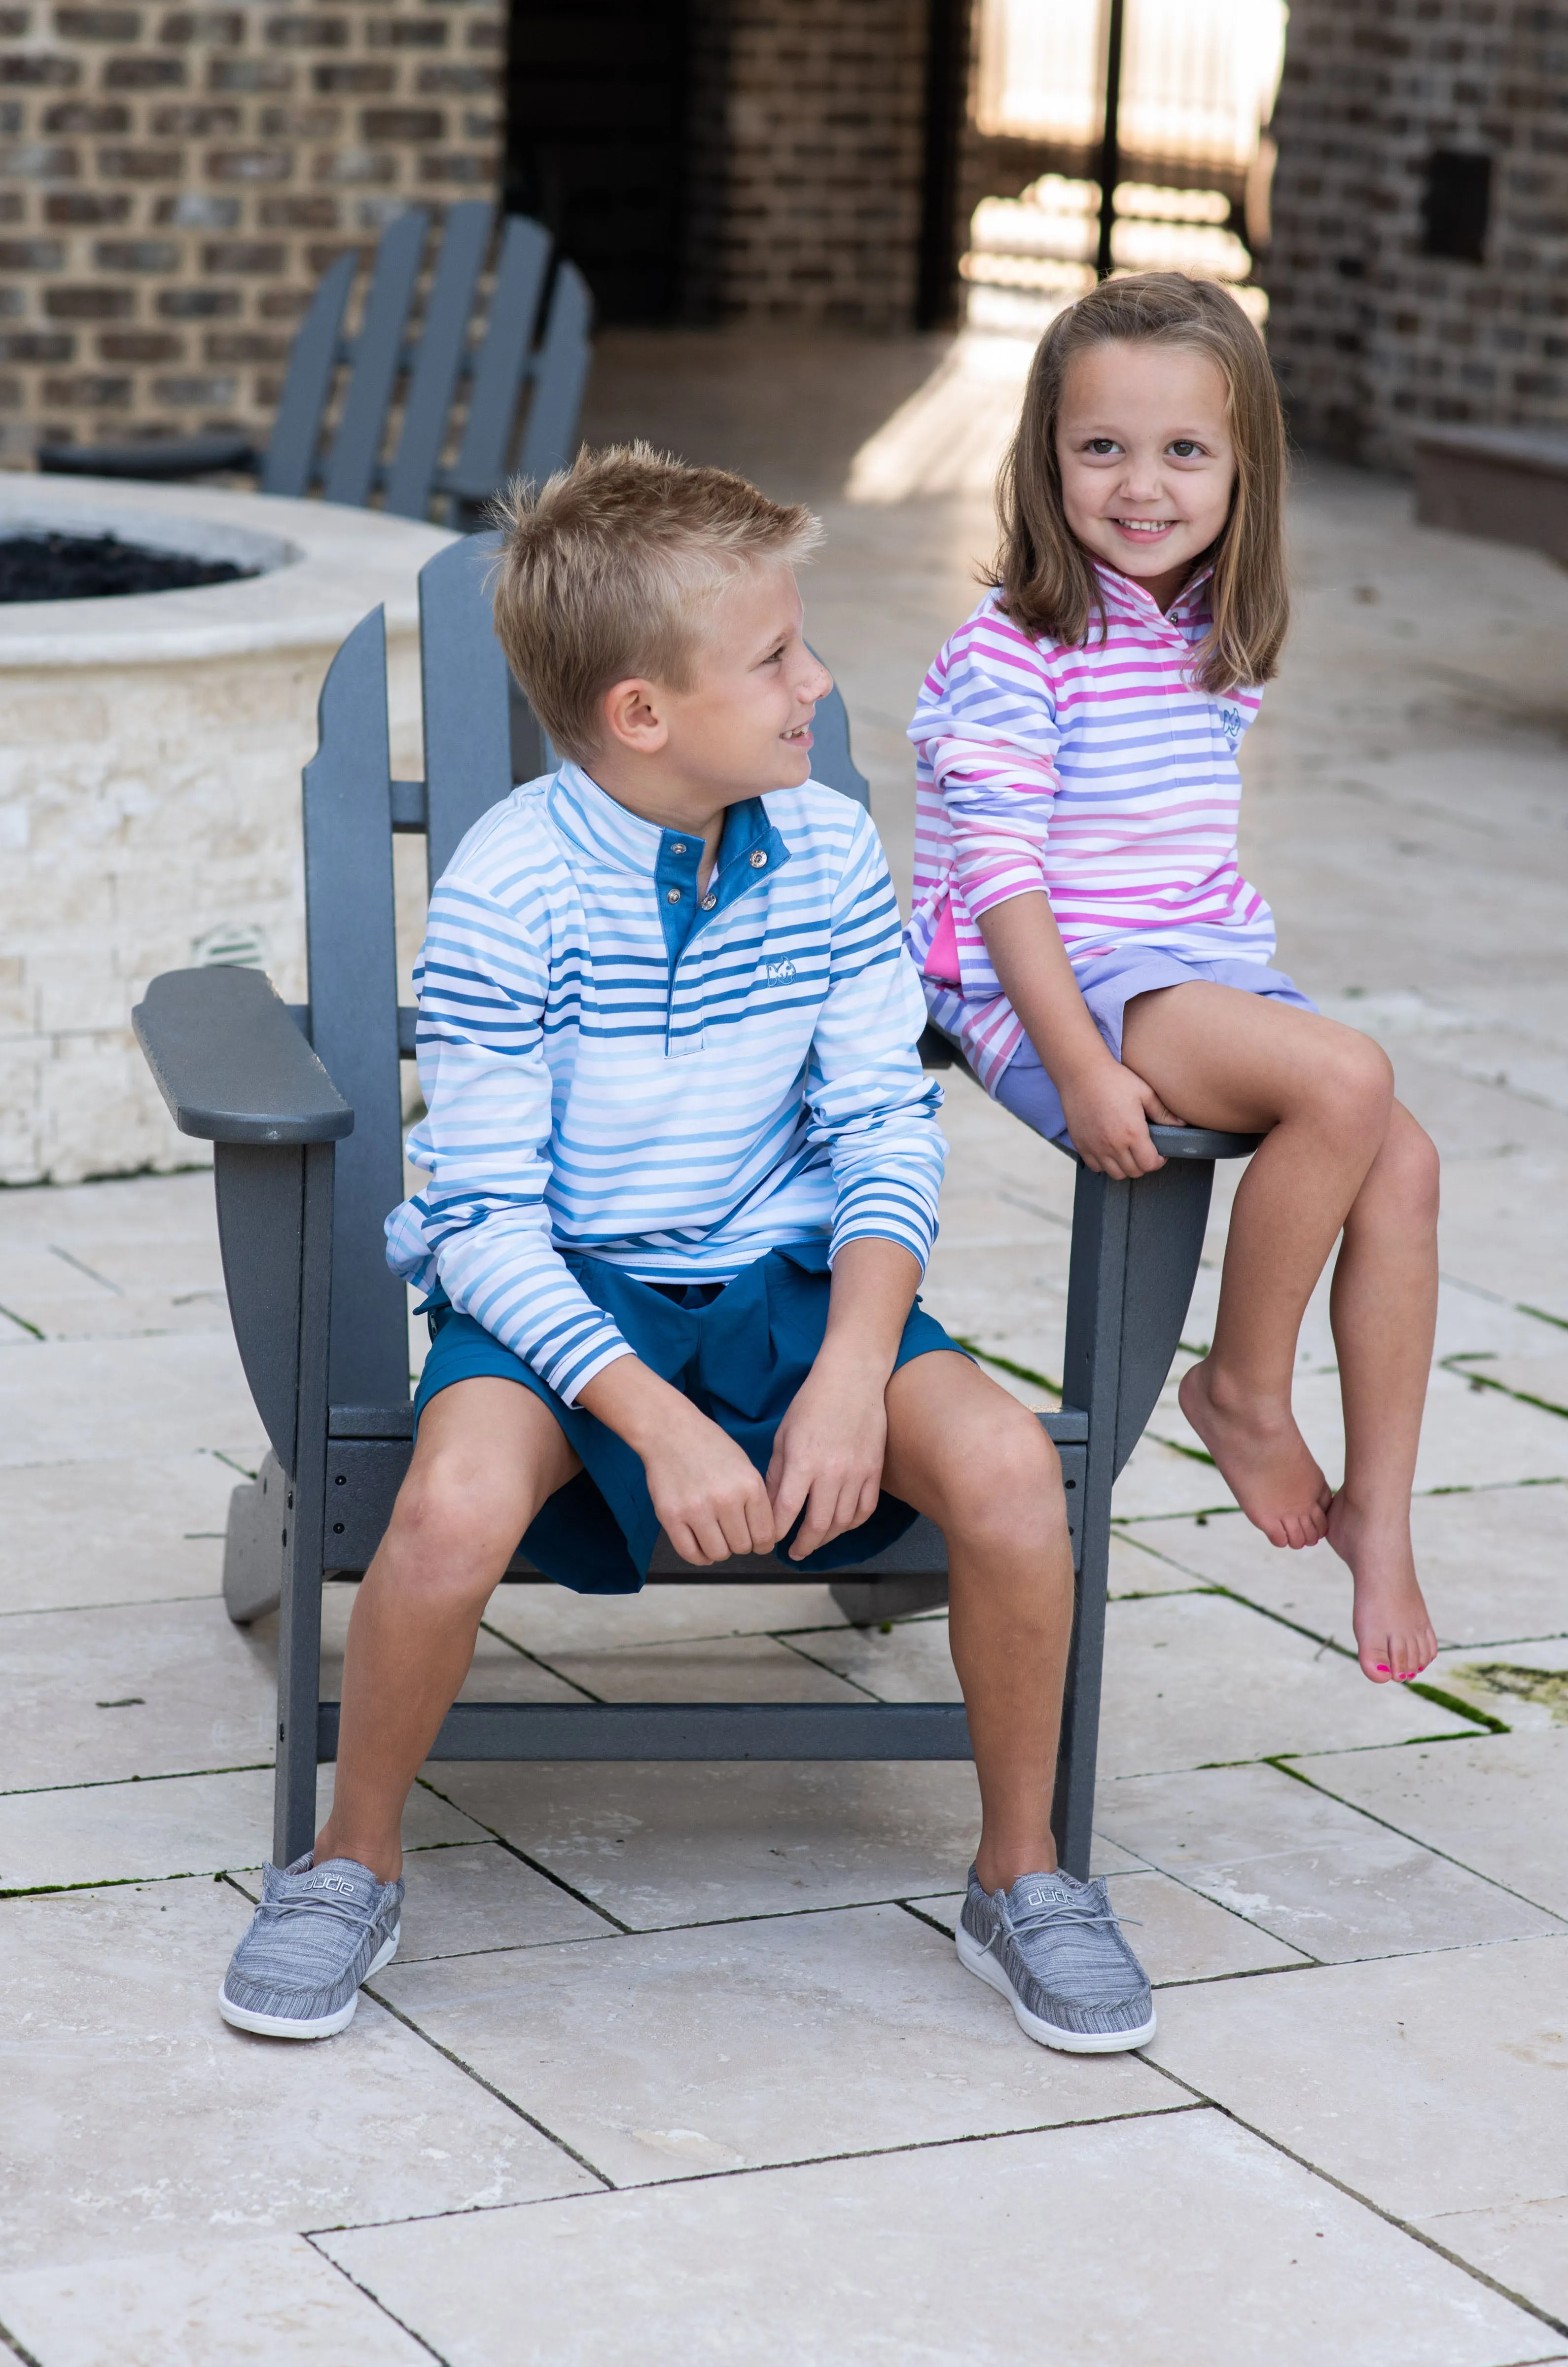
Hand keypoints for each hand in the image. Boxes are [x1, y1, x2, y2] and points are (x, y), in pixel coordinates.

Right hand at [578, 1357, 775, 1564]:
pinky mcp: (671, 1517)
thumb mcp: (745, 1466)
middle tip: (732, 1533)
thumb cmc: (709, 1446)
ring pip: (719, 1554)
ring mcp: (697, 1509)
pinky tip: (701, 1543)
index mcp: (749, 1485)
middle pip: (742, 1547)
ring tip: (715, 1535)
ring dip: (720, 1550)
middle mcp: (725, 1500)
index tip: (757, 1542)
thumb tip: (764, 1536)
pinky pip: (691, 1554)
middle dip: (740, 1544)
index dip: (763, 1544)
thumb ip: (755, 1500)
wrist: (670, 1431)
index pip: (765, 1535)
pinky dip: (699, 1556)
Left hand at [766, 1352, 887, 1561]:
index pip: (786, 1512)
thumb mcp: (783, 1436)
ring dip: (826, 1538)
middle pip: (817, 1526)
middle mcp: (831, 1473)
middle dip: (802, 1546)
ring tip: (814, 1542)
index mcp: (803, 1463)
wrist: (852, 1380)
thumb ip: (778, 1474)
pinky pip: (865, 1510)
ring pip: (842, 1523)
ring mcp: (857, 1474)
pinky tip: (839, 1525)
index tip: (768, 1540)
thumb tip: (770, 1506)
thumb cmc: (811, 1404)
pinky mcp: (874, 1471)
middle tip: (793, 1553)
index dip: (775, 1532)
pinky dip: (851, 1524)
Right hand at [1058, 1057, 1185, 1179]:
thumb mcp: (1144, 1092)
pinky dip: (1104, 1164)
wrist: (1081, 1073)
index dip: (1158, 1161)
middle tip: (1145, 1151)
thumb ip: (1163, 1112)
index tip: (1159, 1153)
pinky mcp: (1081, 1145)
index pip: (1149, 1164)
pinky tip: (1109, 1150)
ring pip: (1115, 1174)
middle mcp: (1113, 1144)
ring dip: (1124, 1167)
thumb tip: (1182, 1124)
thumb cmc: (1114, 1079)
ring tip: (1127, 1152)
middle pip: (1134, 1172)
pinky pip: (1095, 1167)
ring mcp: (1095, 1147)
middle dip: (1143, 1164)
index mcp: (1132, 1133)